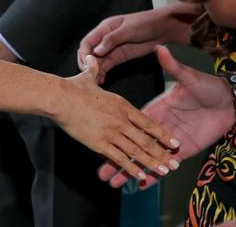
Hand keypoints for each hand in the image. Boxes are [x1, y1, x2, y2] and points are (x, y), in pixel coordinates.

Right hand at [53, 56, 180, 182]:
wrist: (60, 98)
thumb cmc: (73, 87)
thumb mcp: (87, 76)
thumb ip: (94, 69)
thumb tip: (92, 58)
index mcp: (122, 105)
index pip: (148, 122)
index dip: (162, 133)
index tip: (173, 141)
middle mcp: (121, 120)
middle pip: (146, 139)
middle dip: (162, 153)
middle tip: (175, 163)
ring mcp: (111, 132)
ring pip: (136, 151)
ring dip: (152, 163)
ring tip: (164, 172)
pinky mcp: (99, 143)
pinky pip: (119, 158)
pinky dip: (131, 168)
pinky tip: (140, 176)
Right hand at [77, 4, 198, 80]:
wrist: (162, 29)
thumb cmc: (144, 23)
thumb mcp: (128, 30)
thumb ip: (112, 40)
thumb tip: (96, 51)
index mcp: (104, 28)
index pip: (88, 41)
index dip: (84, 53)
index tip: (85, 64)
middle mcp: (105, 39)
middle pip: (90, 52)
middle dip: (87, 64)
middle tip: (89, 75)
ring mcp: (112, 49)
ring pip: (97, 61)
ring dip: (94, 71)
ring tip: (95, 82)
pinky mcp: (120, 56)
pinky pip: (107, 65)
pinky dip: (103, 72)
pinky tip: (102, 79)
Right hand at [97, 45, 232, 188]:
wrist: (229, 100)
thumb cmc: (207, 86)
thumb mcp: (189, 76)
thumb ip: (173, 66)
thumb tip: (161, 49)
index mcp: (156, 109)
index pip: (132, 125)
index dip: (117, 134)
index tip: (101, 140)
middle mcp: (159, 127)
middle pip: (133, 146)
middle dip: (117, 160)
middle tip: (101, 174)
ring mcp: (170, 141)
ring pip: (146, 159)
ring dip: (131, 171)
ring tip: (113, 184)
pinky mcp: (183, 151)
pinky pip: (166, 165)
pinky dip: (155, 176)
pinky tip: (141, 186)